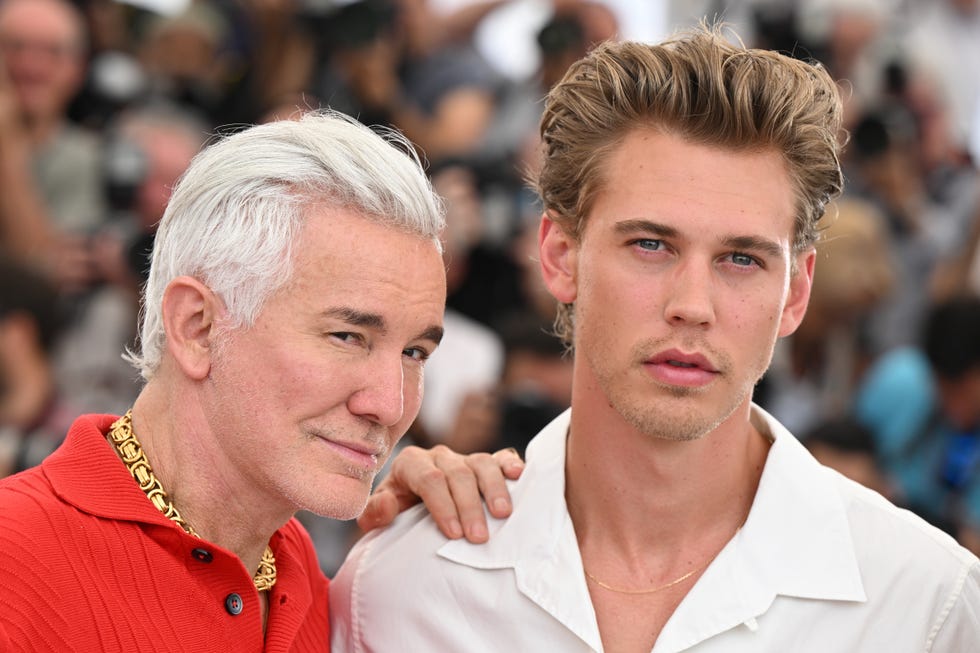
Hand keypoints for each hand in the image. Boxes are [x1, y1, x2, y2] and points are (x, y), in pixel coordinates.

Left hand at [358, 445, 524, 542]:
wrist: (413, 506)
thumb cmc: (398, 513)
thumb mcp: (378, 516)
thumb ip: (375, 513)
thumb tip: (389, 504)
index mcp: (411, 464)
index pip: (429, 480)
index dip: (442, 505)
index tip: (454, 534)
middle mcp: (439, 457)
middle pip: (458, 474)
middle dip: (469, 506)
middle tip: (479, 537)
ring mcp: (464, 458)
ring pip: (482, 463)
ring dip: (494, 489)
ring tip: (502, 515)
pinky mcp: (486, 464)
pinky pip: (501, 457)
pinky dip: (511, 464)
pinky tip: (520, 476)